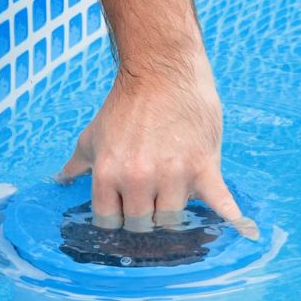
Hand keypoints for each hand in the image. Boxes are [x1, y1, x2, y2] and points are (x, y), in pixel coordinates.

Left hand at [59, 51, 257, 237]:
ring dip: (173, 212)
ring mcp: (174, 176)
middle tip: (149, 204)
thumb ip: (78, 164)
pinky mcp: (204, 168)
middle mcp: (140, 179)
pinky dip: (230, 217)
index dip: (117, 220)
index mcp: (110, 174)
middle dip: (143, 218)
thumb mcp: (93, 135)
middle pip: (142, 226)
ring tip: (174, 198)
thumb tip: (58, 180)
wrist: (162, 70)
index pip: (110, 223)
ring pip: (173, 219)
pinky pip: (220, 202)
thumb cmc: (126, 103)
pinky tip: (242, 230)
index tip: (124, 215)